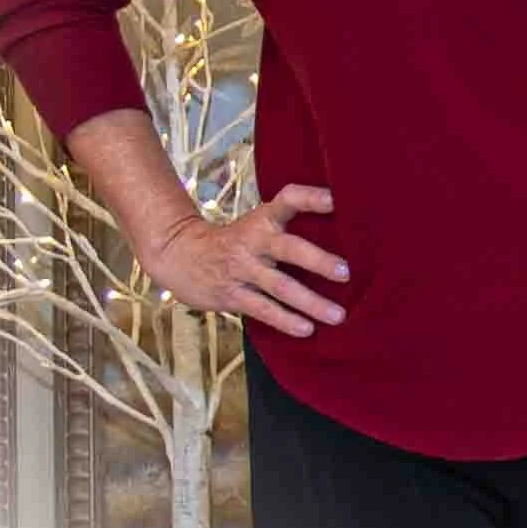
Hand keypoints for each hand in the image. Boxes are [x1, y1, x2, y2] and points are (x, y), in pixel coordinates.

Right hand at [142, 184, 349, 336]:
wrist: (180, 255)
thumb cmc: (235, 240)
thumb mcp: (256, 224)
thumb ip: (287, 226)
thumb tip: (340, 232)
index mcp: (262, 219)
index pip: (288, 200)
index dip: (310, 198)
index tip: (335, 199)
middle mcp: (253, 241)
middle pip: (288, 248)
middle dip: (318, 261)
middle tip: (346, 273)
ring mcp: (242, 269)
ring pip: (280, 286)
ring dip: (310, 302)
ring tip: (338, 315)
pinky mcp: (232, 294)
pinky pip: (263, 309)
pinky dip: (285, 320)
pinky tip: (306, 329)